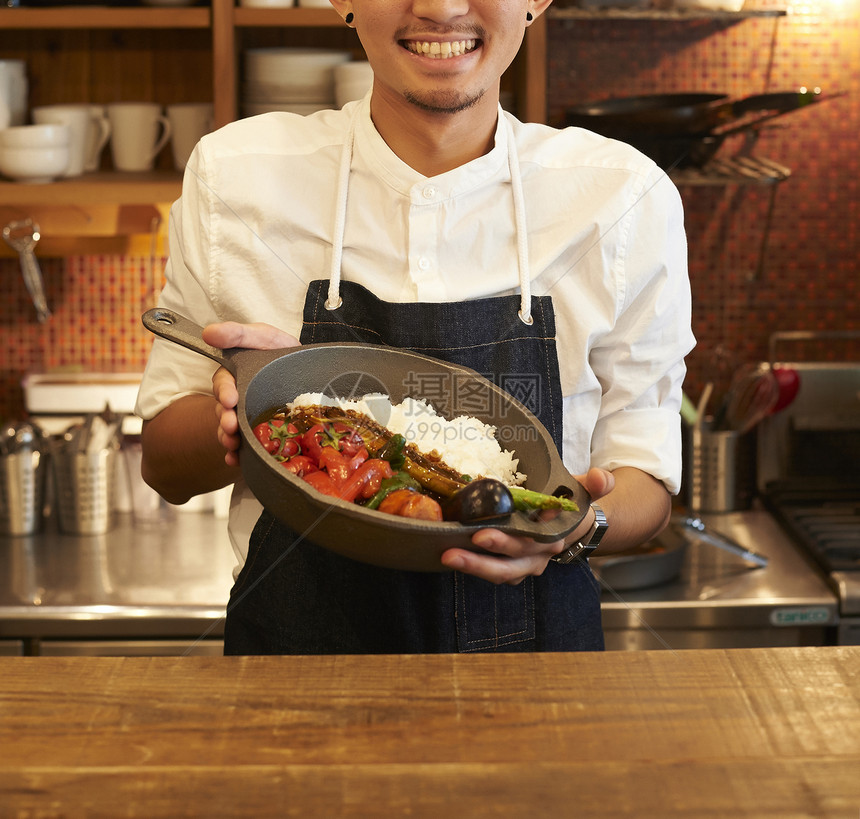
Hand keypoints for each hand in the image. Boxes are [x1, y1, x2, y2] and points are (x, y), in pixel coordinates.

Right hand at [201, 321, 299, 466]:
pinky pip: (248, 447)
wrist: (310, 371)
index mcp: (236, 375)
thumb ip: (237, 333)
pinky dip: (239, 456)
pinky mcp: (262, 433)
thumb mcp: (262, 336)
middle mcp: (239, 398)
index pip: (223, 383)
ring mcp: (249, 417)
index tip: (229, 399)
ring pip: (233, 430)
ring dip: (228, 439)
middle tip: (231, 427)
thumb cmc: (282, 353)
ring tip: (233, 446)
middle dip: (225, 420)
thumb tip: (209, 333)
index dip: (224, 391)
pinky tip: (237, 461)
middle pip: (225, 411)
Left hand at [439, 467, 614, 584]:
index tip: (483, 535)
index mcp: (554, 537)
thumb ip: (596, 483)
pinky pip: (493, 572)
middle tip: (452, 552)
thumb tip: (602, 478)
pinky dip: (473, 567)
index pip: (529, 543)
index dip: (507, 543)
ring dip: (472, 568)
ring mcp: (525, 564)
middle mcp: (539, 555)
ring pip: (499, 573)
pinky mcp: (513, 566)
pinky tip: (449, 554)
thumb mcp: (585, 489)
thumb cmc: (572, 503)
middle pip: (509, 564)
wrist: (578, 524)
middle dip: (480, 561)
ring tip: (446, 556)